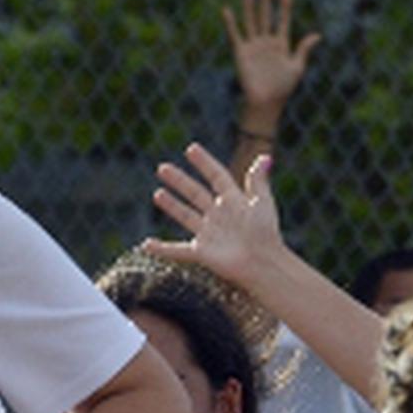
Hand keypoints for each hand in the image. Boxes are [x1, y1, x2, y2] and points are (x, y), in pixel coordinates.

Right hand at [146, 144, 285, 285]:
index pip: (216, 176)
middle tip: (162, 168)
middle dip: (179, 181)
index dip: (205, 163)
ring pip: (185, 215)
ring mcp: (209, 234)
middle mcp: (219, 215)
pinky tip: (146, 245)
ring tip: (157, 194)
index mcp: (234, 201)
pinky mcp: (202, 252)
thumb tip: (265, 157)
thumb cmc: (266, 234)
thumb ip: (258, 181)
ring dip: (171, 205)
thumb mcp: (263, 203)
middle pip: (195, 193)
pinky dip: (161, 249)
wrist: (263, 263)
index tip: (191, 149)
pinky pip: (177, 250)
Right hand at [226, 0, 320, 113]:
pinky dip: (230, 23)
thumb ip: (304, 50)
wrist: (266, 103)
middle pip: (266, 16)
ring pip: (251, 22)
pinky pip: (235, 35)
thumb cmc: (283, 88)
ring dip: (249, 7)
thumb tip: (317, 35)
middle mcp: (266, 42)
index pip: (283, 20)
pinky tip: (227, 10)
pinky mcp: (241, 53)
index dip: (284, 6)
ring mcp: (253, 46)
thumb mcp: (297, 67)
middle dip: (265, 0)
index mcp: (281, 44)